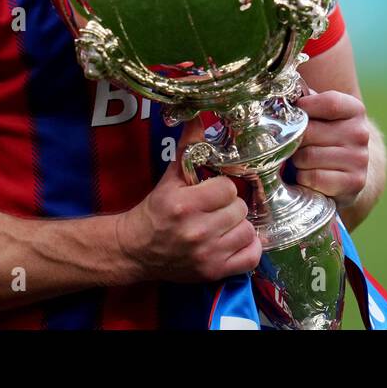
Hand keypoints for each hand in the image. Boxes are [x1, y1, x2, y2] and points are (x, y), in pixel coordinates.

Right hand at [114, 119, 262, 282]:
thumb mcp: (170, 178)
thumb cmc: (155, 211)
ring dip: (238, 226)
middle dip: (230, 206)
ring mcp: (207, 254)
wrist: (136, 249)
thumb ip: (189, 147)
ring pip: (247, 230)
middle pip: (240, 208)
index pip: (228, 188)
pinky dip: (248, 248)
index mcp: (184, 204)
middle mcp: (197, 231)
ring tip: (223, 225)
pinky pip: (251, 257)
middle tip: (216, 209)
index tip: (211, 192)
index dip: (222, 188)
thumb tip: (199, 115)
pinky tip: (234, 240)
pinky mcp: (214, 272)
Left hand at [291, 88, 371, 213]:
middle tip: (292, 143)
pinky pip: (313, 177)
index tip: (293, 113)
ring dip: (296, 161)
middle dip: (294, 139)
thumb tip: (282, 98)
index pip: (329, 102)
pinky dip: (303, 178)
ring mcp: (359, 159)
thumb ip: (306, 103)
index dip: (305, 107)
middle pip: (310, 131)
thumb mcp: (320, 115)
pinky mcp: (354, 182)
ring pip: (308, 156)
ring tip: (300, 160)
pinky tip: (307, 175)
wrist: (348, 171)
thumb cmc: (325, 137)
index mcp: (355, 110)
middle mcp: (360, 133)